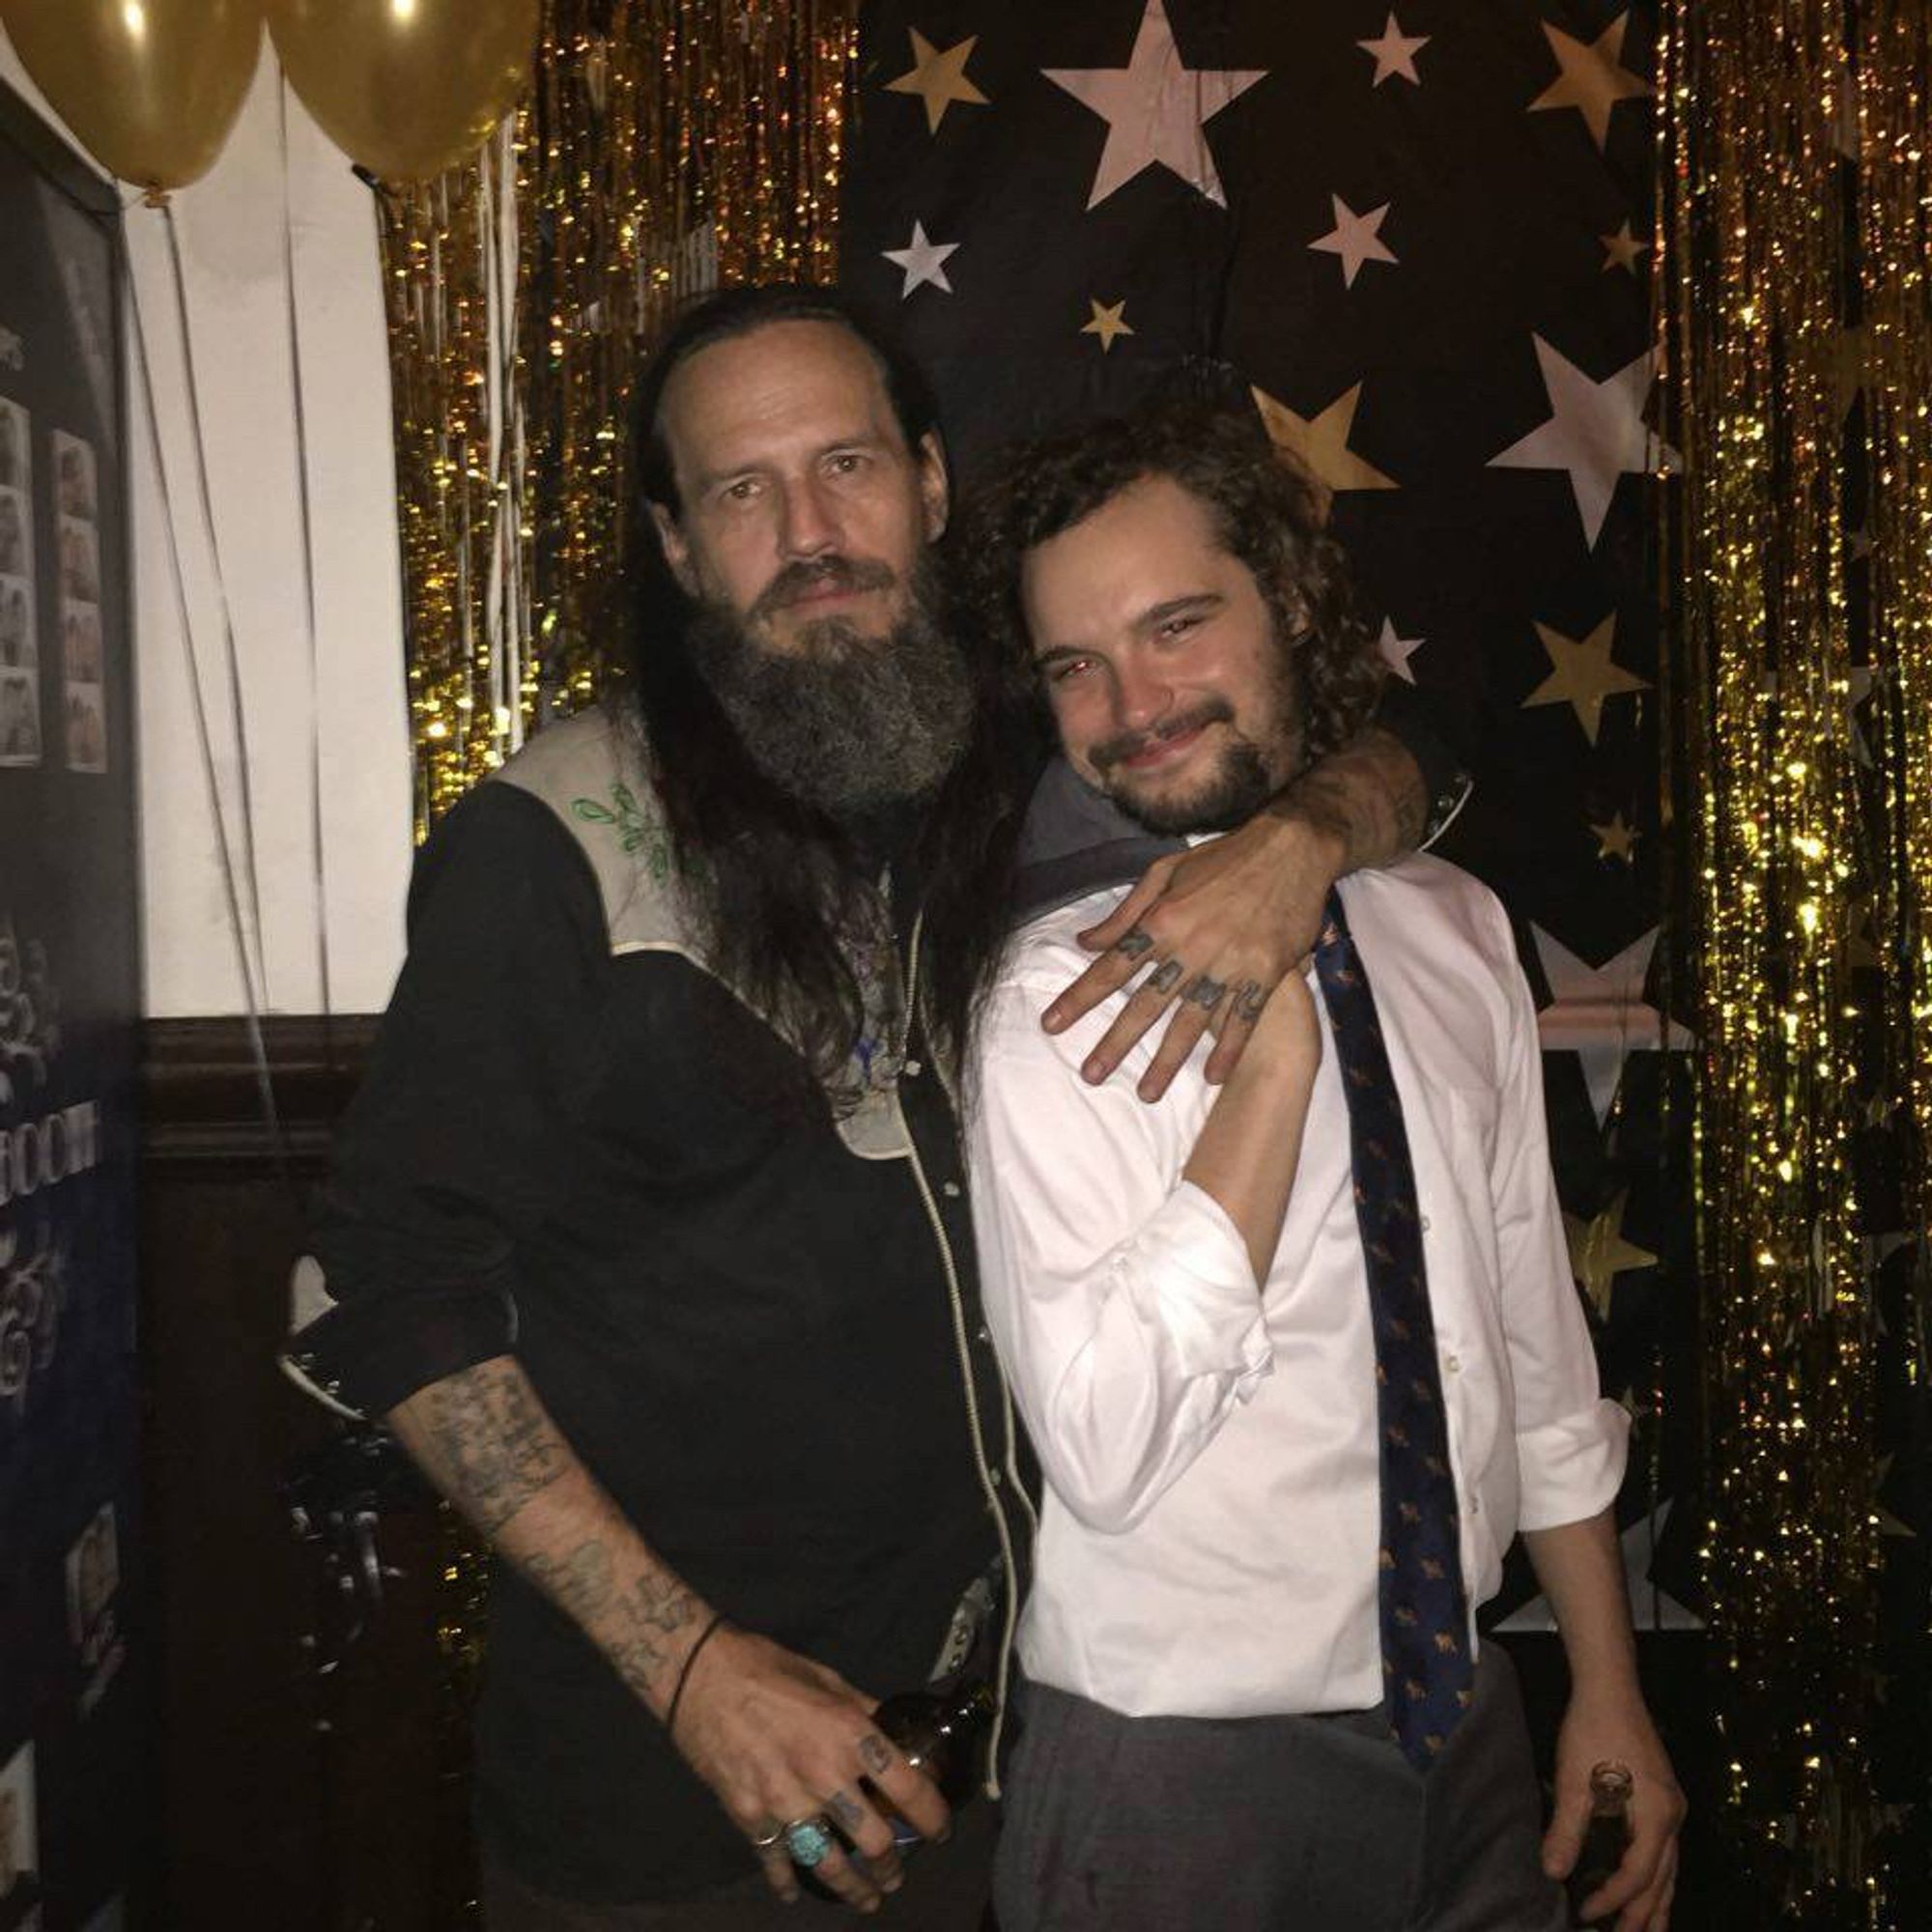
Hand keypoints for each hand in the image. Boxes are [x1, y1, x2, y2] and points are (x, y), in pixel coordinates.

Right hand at [672, 1625, 949, 1911]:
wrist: (700, 1675)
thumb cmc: (769, 1668)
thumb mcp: (828, 1679)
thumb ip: (863, 1711)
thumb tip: (892, 1731)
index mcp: (849, 1734)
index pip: (908, 1788)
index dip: (932, 1815)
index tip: (940, 1830)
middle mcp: (823, 1774)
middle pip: (873, 1841)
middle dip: (892, 1864)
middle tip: (897, 1872)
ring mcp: (785, 1802)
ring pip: (830, 1864)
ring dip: (854, 1888)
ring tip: (868, 1898)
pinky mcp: (750, 1816)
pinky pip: (776, 1861)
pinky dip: (787, 1882)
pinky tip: (795, 1892)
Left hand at [1041, 811, 1343, 1100]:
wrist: (1292, 848)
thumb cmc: (1223, 858)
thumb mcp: (1166, 872)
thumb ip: (1126, 912)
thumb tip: (1085, 940)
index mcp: (1162, 920)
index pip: (1111, 966)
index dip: (1080, 997)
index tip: (1052, 1025)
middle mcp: (1190, 946)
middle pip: (1145, 1002)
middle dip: (1116, 1042)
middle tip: (1090, 1075)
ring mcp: (1229, 962)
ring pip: (1191, 1020)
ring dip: (1167, 1060)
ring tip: (1146, 1093)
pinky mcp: (1265, 972)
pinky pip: (1242, 1018)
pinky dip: (1228, 1049)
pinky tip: (1212, 1077)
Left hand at [1542, 1693, 1684, 1930]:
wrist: (1610, 1686)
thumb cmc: (1592, 1730)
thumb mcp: (1574, 1780)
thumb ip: (1567, 1829)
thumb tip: (1553, 1872)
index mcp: (1658, 1817)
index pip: (1638, 1875)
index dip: (1613, 1900)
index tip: (1585, 1914)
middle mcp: (1674, 1816)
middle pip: (1663, 1880)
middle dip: (1644, 1915)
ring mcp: (1672, 1806)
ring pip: (1670, 1869)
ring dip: (1656, 1901)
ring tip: (1644, 1930)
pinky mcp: (1664, 1796)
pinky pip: (1665, 1850)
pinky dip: (1656, 1875)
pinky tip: (1646, 1884)